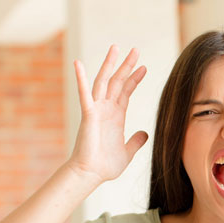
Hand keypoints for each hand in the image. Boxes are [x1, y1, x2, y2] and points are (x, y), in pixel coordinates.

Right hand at [67, 45, 147, 183]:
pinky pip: (85, 95)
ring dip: (110, 65)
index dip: (134, 79)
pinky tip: (78, 63)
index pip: (126, 92)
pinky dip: (81, 79)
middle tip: (135, 50)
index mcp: (116, 117)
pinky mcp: (88, 116)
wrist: (91, 174)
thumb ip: (136, 141)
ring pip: (103, 82)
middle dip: (126, 66)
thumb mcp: (128, 152)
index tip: (144, 67)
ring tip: (116, 48)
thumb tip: (145, 134)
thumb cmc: (106, 165)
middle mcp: (106, 110)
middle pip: (117, 82)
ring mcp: (96, 111)